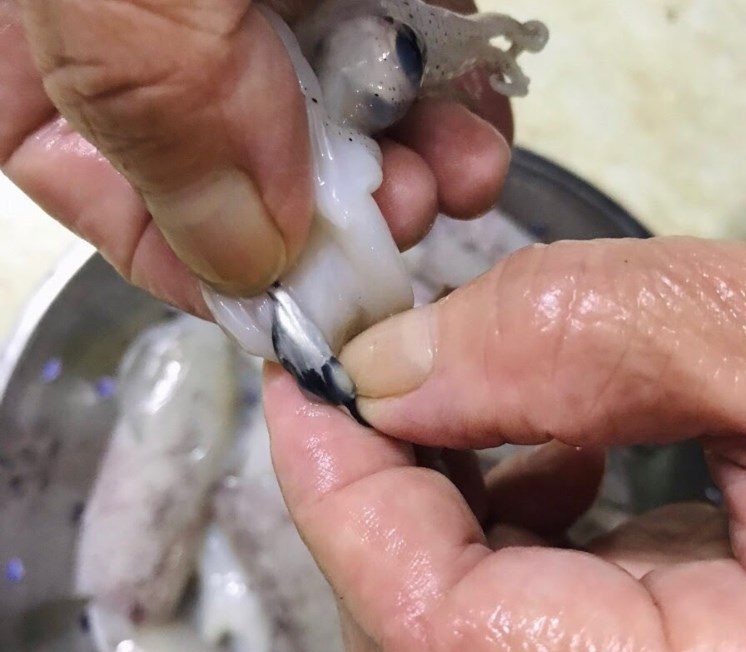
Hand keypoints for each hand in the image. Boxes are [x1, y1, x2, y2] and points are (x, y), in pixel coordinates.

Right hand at [0, 0, 509, 312]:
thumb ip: (162, 101)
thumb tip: (245, 256)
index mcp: (47, 35)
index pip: (84, 181)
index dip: (189, 260)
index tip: (289, 306)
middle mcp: (161, 27)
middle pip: (233, 165)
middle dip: (322, 220)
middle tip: (391, 225)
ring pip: (334, 122)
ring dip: (404, 176)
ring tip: (450, 182)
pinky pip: (406, 60)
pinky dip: (448, 106)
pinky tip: (475, 129)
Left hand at [263, 230, 745, 651]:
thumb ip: (581, 342)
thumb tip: (392, 365)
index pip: (438, 631)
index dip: (340, 496)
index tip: (306, 383)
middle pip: (439, 639)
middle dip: (378, 492)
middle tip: (370, 373)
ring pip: (481, 622)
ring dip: (440, 498)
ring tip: (466, 394)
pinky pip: (549, 600)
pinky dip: (512, 509)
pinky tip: (554, 441)